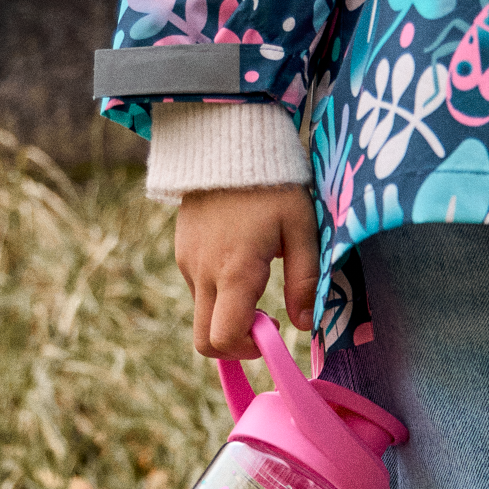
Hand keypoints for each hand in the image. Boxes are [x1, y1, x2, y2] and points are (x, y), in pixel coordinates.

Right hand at [175, 184, 318, 359]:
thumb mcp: (301, 229)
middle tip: (264, 318)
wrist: (227, 139)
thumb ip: (306, 281)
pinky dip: (218, 290)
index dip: (248, 349)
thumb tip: (304, 325)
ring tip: (257, 277)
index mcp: (234, 272)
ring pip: (202, 313)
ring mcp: (187, 262)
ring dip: (228, 313)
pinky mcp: (182, 250)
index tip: (273, 329)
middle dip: (235, 343)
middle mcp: (203, 273)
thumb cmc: (273, 185)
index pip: (224, 338)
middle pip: (205, 340)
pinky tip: (239, 258)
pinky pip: (197, 287)